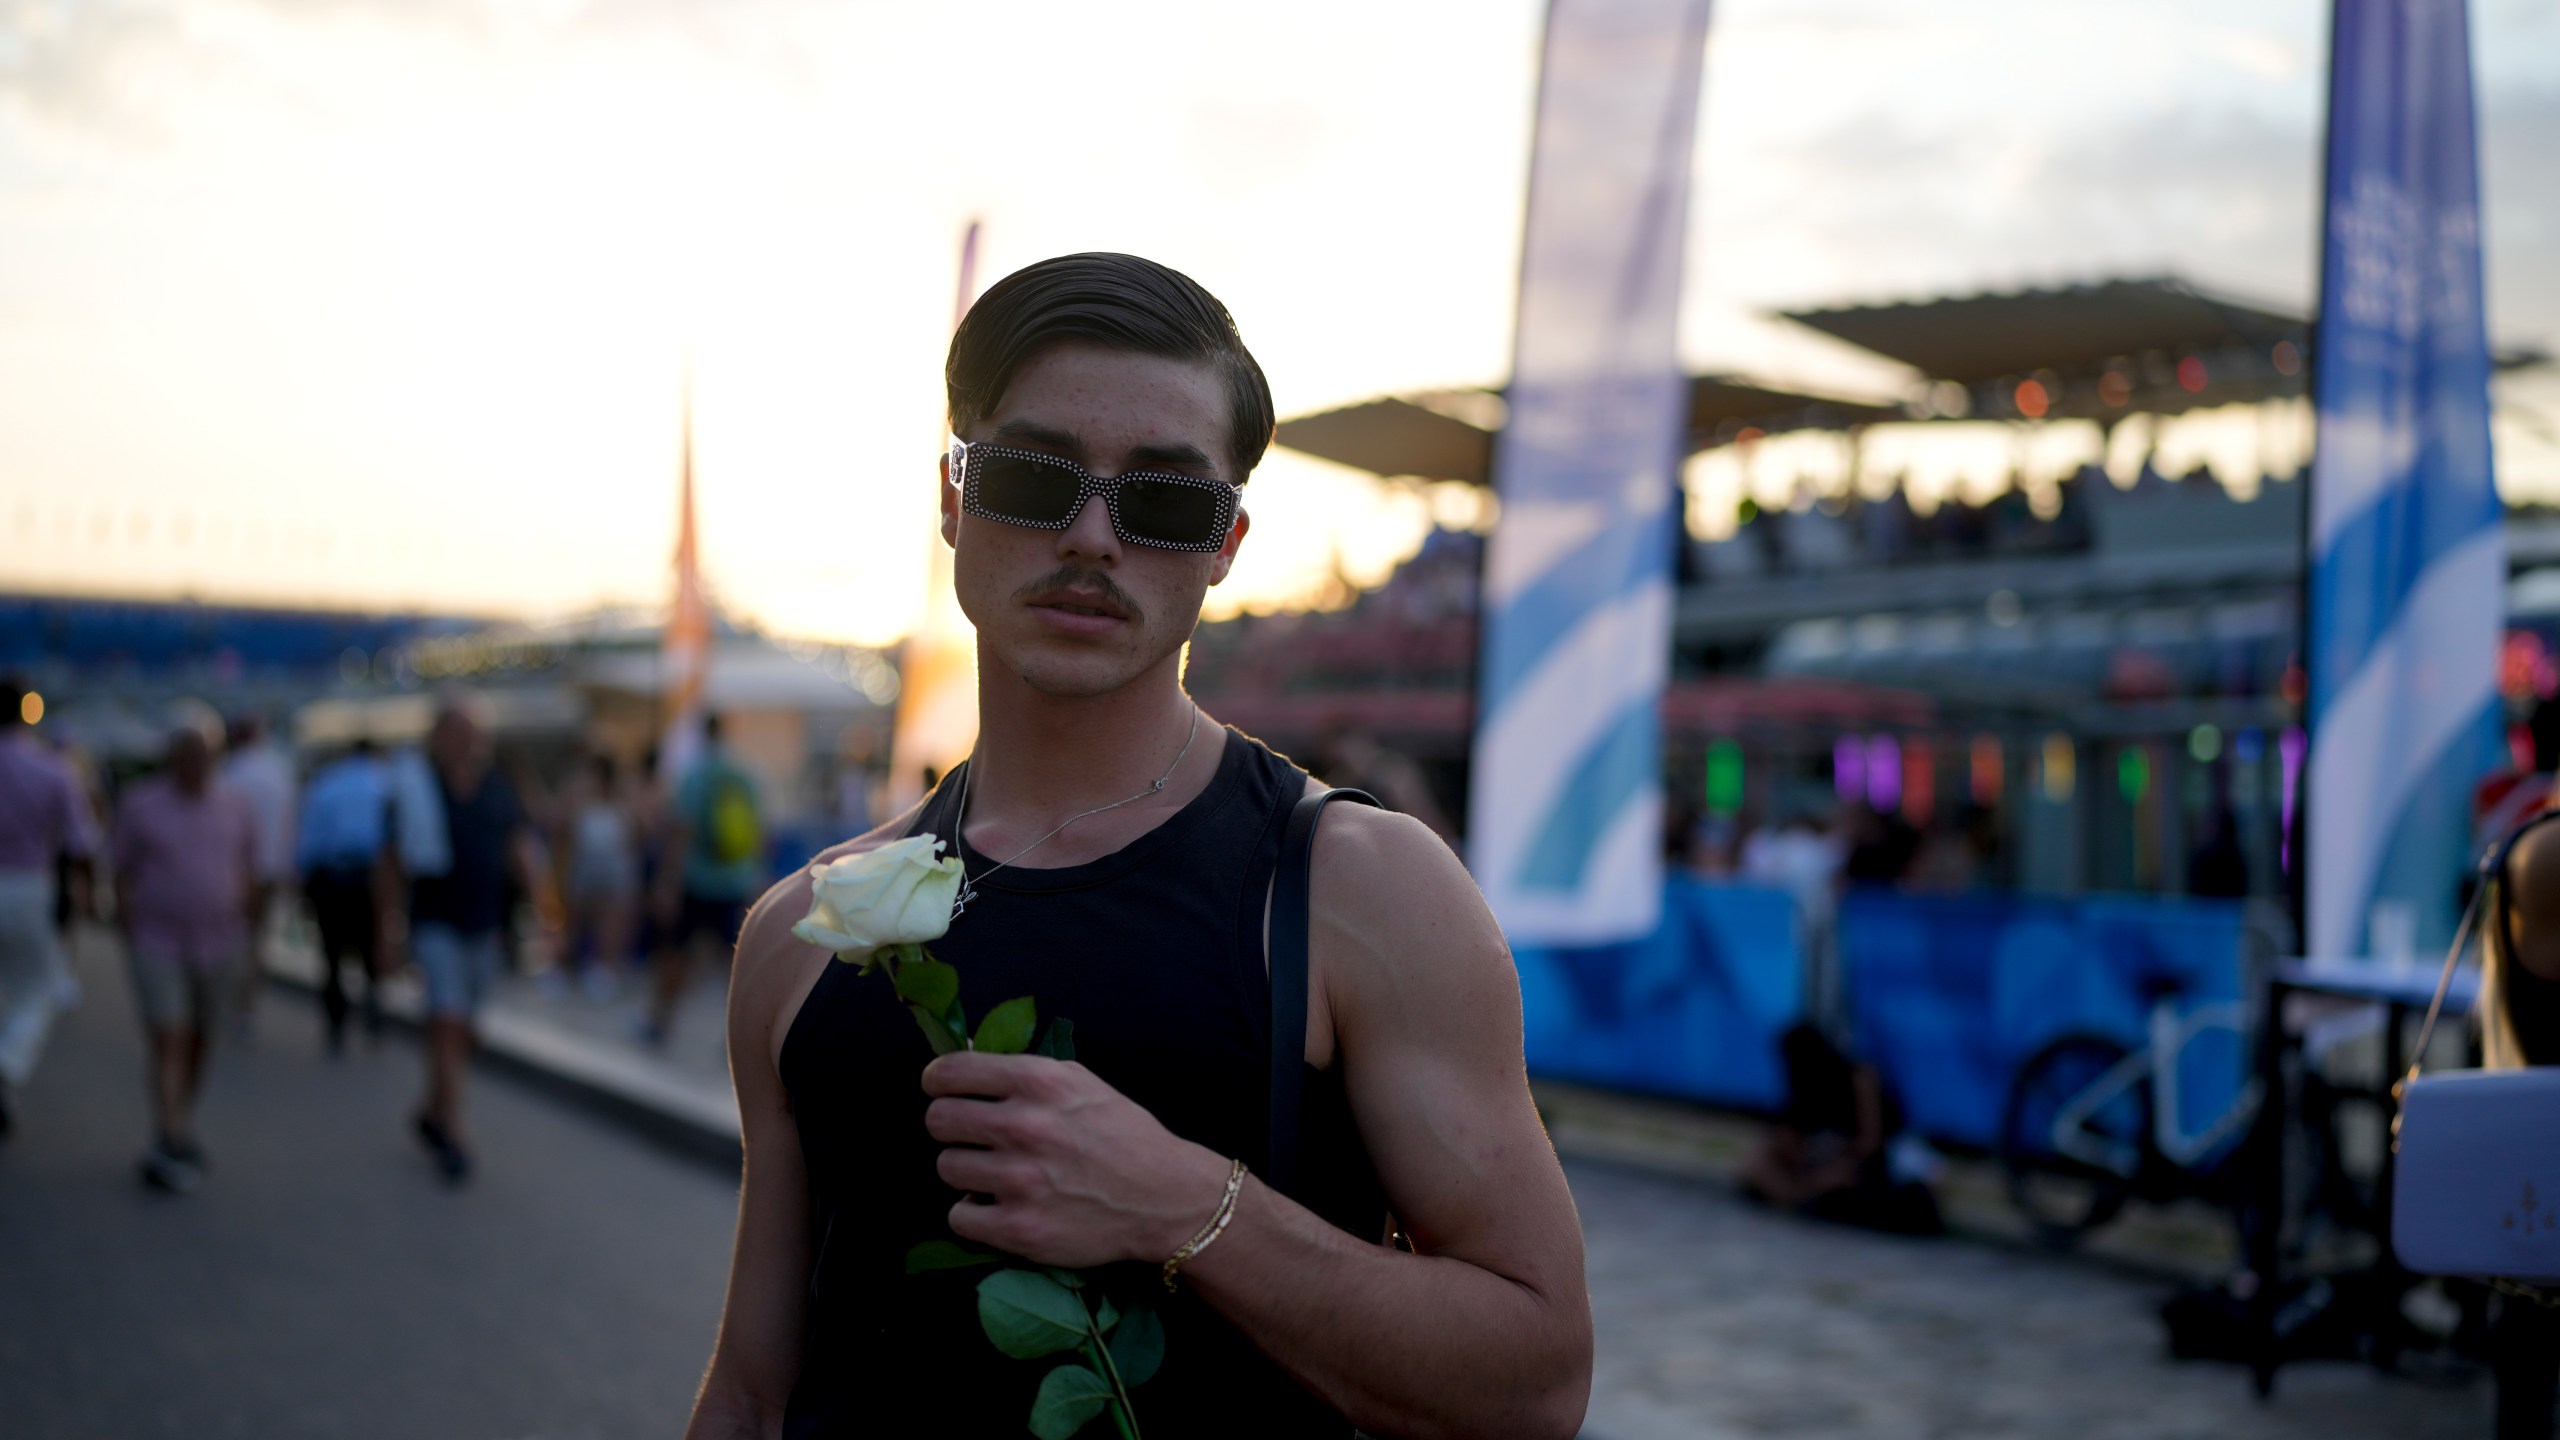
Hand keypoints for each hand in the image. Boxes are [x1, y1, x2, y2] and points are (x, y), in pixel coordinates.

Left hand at [922, 1052, 1232, 1269]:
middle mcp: (1024, 1126)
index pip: (950, 1072)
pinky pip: (958, 1218)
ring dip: (966, 1173)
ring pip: (946, 1168)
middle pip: (938, 1120)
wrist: (1164, 1198)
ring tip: (997, 1176)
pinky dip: (974, 1215)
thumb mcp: (1080, 1082)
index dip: (938, 1081)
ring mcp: (1020, 1180)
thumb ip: (1025, 1074)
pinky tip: (999, 1207)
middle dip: (950, 1128)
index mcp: (1038, 1082)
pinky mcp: (1019, 1229)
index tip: (941, 1091)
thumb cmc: (1122, 1135)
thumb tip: (965, 1071)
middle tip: (972, 1138)